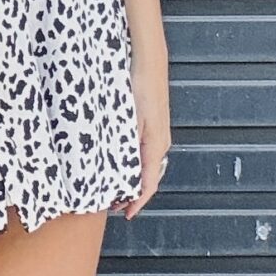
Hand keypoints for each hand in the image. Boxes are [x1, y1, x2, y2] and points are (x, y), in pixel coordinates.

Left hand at [112, 53, 170, 218]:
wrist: (148, 61)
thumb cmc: (139, 86)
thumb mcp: (130, 119)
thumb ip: (129, 147)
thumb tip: (123, 173)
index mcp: (155, 145)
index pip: (149, 184)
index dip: (137, 202)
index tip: (125, 214)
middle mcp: (160, 143)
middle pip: (150, 178)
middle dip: (134, 194)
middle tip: (115, 205)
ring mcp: (159, 134)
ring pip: (149, 166)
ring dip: (135, 179)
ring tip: (118, 188)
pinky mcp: (154, 124)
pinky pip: (148, 153)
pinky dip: (137, 164)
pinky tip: (124, 162)